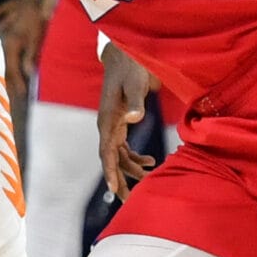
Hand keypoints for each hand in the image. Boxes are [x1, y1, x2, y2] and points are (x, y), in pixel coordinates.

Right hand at [0, 0, 41, 99]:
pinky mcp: (2, 32)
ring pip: (3, 58)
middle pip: (5, 66)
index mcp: (11, 46)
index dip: (16, 84)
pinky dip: (3, 56)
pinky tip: (2, 62)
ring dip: (6, 71)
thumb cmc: (35, 18)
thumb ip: (31, 55)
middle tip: (11, 97)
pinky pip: (0, 47)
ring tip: (7, 84)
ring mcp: (2, 37)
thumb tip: (28, 72)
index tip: (20, 96)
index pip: (12, 70)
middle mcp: (4, 44)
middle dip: (8, 82)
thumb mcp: (36, 37)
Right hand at [97, 43, 156, 200]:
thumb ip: (135, 102)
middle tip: (128, 200)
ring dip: (130, 169)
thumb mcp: (135, 84)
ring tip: (147, 180)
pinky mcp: (120, 122)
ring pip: (119, 155)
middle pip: (110, 159)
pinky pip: (124, 147)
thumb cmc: (130, 69)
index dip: (110, 171)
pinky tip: (151, 161)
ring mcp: (113, 125)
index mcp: (107, 120)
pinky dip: (136, 157)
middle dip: (118, 179)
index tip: (113, 190)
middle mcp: (107, 126)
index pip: (106, 152)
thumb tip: (134, 118)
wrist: (126, 55)